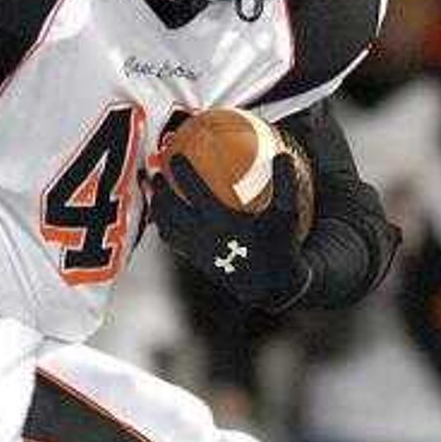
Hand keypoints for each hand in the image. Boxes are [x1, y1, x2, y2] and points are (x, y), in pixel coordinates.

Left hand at [149, 152, 311, 311]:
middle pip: (170, 210)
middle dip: (159, 190)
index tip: (174, 156)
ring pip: (166, 227)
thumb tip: (282, 154)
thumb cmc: (280, 247)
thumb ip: (285, 184)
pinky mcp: (195, 260)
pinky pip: (172, 240)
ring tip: (153, 192)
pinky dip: (164, 225)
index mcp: (223, 222)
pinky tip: (163, 216)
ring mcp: (196, 249)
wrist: (270, 286)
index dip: (183, 173)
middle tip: (155, 172)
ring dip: (157, 208)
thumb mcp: (287, 215)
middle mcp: (204, 236)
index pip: (195, 193)